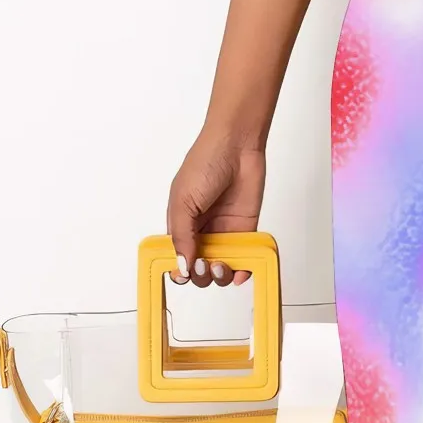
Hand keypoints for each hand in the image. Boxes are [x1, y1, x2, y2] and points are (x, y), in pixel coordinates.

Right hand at [166, 130, 265, 286]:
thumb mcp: (183, 201)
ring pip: (221, 268)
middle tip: (204, 263)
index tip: (184, 273)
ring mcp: (224, 232)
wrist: (237, 146)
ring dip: (220, 275)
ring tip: (220, 264)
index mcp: (180, 225)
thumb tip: (182, 266)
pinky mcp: (246, 230)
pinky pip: (245, 258)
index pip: (176, 258)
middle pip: (198, 268)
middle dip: (200, 274)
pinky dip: (243, 270)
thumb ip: (181, 235)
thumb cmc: (204, 164)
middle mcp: (201, 232)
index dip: (179, 270)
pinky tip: (240, 271)